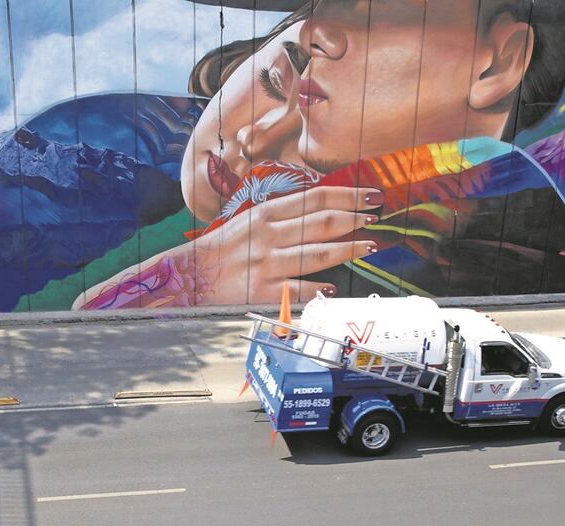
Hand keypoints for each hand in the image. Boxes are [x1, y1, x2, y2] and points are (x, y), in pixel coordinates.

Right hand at [75, 186, 381, 307]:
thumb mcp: (249, 222)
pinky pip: (297, 290)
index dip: (348, 194)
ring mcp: (266, 264)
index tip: (371, 194)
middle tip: (377, 218)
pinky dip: (317, 290)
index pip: (316, 198)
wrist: (187, 277)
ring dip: (347, 249)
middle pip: (322, 222)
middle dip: (355, 218)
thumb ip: (282, 216)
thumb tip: (322, 208)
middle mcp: (268, 235)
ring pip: (316, 254)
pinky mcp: (261, 292)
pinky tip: (333, 289)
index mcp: (265, 214)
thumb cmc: (222, 250)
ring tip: (368, 245)